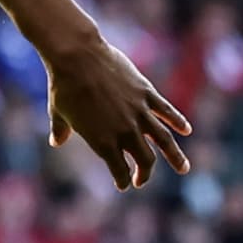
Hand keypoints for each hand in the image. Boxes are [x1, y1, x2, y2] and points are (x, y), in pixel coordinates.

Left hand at [43, 28, 192, 190]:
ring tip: (184, 168)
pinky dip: (178, 121)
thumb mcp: (57, 112)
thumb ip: (60, 130)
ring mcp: (138, 112)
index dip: (122, 179)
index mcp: (102, 141)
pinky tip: (186, 130)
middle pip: (144, 159)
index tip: (124, 184)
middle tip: (143, 179)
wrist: (77, 57)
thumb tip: (56, 142)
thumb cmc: (63, 86)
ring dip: (175, 156)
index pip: (119, 169)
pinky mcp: (146, 93)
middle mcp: (124, 131)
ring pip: (163, 140)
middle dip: (146, 172)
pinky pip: (167, 111)